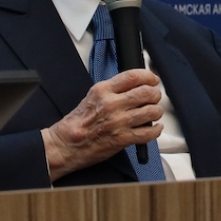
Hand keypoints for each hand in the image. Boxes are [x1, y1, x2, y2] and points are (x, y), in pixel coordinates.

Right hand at [41, 67, 163, 181]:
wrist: (65, 145)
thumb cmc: (76, 123)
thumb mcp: (92, 96)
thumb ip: (112, 90)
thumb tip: (134, 86)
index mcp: (103, 90)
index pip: (133, 76)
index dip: (149, 76)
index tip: (153, 80)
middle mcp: (112, 104)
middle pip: (146, 93)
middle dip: (155, 94)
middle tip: (155, 97)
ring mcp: (118, 122)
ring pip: (151, 112)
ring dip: (156, 112)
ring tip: (154, 113)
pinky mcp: (121, 139)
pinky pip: (147, 133)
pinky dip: (155, 130)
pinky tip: (154, 128)